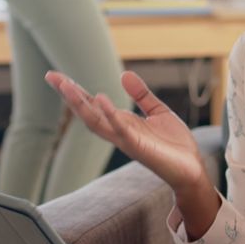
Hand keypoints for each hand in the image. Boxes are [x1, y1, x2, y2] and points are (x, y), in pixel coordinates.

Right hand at [45, 71, 207, 191]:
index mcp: (121, 123)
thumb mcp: (157, 111)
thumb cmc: (174, 144)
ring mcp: (126, 140)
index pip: (93, 104)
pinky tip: (101, 99)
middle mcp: (119, 132)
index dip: (75, 91)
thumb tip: (124, 75)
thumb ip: (141, 95)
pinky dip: (110, 115)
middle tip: (52, 77)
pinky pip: (121, 130)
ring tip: (67, 86)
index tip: (55, 76)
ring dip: (81, 104)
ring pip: (96, 122)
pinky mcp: (139, 147)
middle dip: (69, 95)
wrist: (192, 168)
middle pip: (87, 112)